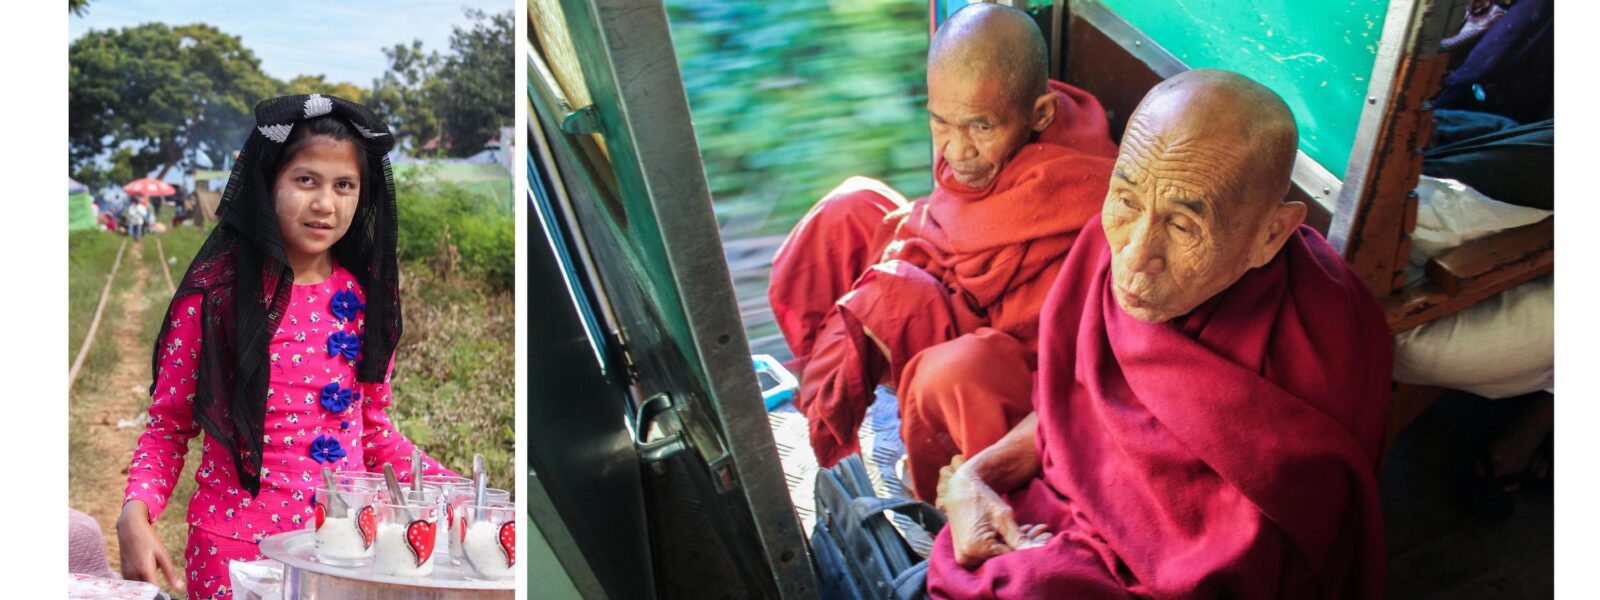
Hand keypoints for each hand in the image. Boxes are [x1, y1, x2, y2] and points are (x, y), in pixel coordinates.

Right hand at [116, 501, 182, 592]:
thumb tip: (180, 588)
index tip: (165, 591)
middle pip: (146, 589)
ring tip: (148, 564)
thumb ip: (170, 573)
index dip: (160, 593)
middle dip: (153, 587)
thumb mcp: (162, 554)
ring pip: (139, 586)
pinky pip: (133, 582)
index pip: (153, 591)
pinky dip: (139, 579)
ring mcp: (125, 573)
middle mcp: (132, 574)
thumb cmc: (148, 539)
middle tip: (156, 570)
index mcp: (144, 570)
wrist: (129, 527)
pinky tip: (142, 566)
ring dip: (145, 582)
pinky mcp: (122, 572)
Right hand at [936, 456, 1051, 568]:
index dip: (1031, 548)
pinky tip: (1021, 532)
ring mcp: (965, 557)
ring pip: (999, 555)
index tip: (1048, 537)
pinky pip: (991, 553)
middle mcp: (968, 556)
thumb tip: (1039, 550)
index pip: (1010, 556)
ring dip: (1017, 544)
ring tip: (1033, 529)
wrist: (960, 489)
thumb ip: (1019, 537)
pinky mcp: (966, 554)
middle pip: (1005, 557)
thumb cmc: (982, 498)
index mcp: (976, 547)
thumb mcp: (1003, 516)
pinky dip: (1006, 544)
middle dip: (1026, 545)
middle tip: (1044, 532)